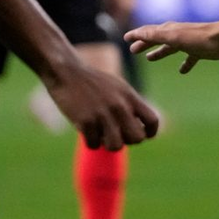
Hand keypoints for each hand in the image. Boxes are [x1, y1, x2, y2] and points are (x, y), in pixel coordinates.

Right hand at [44, 60, 159, 148]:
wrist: (66, 72)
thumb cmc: (93, 83)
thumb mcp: (118, 88)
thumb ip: (131, 106)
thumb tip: (141, 132)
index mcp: (129, 97)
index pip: (152, 120)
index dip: (150, 132)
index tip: (143, 135)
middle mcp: (119, 106)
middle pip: (137, 138)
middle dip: (129, 141)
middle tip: (118, 134)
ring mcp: (102, 114)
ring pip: (116, 146)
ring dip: (109, 144)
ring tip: (102, 134)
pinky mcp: (85, 121)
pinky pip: (94, 144)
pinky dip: (91, 141)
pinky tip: (87, 131)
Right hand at [125, 22, 218, 73]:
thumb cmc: (200, 38)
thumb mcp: (174, 37)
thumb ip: (156, 36)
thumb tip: (138, 33)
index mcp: (169, 30)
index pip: (149, 32)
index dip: (136, 35)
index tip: (126, 38)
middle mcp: (177, 34)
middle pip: (157, 39)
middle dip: (145, 43)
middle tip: (133, 50)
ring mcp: (189, 43)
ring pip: (170, 48)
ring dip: (160, 52)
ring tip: (150, 59)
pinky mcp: (200, 51)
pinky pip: (189, 58)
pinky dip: (184, 63)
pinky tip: (182, 71)